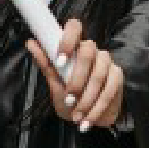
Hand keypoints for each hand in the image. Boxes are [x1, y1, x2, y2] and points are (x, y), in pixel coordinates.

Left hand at [26, 17, 124, 133]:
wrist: (88, 117)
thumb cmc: (70, 97)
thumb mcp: (54, 83)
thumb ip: (46, 63)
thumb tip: (31, 42)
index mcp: (75, 47)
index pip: (74, 27)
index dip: (68, 39)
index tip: (59, 60)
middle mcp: (92, 50)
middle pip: (88, 52)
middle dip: (77, 79)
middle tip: (68, 98)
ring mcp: (107, 62)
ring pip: (99, 75)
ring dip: (86, 99)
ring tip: (76, 115)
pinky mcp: (117, 76)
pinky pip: (109, 90)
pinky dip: (96, 108)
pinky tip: (87, 120)